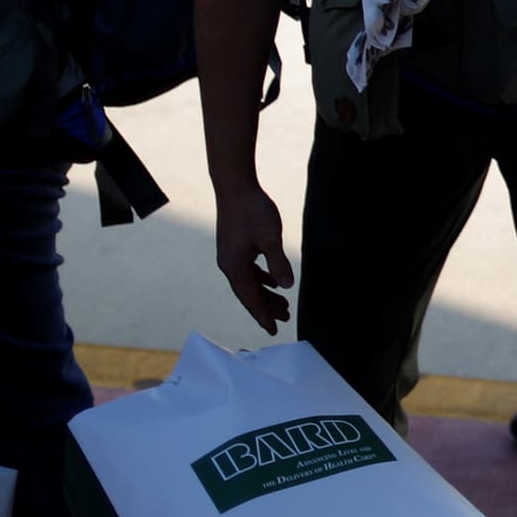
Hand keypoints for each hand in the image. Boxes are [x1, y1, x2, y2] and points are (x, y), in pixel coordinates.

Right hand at [214, 181, 294, 334]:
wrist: (234, 186)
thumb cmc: (252, 211)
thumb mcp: (270, 239)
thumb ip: (278, 264)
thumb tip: (287, 286)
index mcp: (235, 267)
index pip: (251, 299)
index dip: (263, 315)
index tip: (274, 331)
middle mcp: (229, 265)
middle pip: (249, 294)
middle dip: (267, 307)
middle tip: (286, 318)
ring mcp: (230, 256)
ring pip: (249, 282)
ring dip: (266, 293)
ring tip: (284, 304)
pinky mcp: (234, 247)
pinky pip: (249, 270)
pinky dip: (262, 278)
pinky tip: (275, 281)